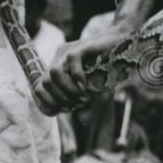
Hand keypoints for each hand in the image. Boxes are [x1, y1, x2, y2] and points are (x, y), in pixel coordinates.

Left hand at [47, 0, 162, 110]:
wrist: (123, 40)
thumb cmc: (109, 65)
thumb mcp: (97, 89)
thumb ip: (88, 103)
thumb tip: (82, 122)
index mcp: (58, 68)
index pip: (39, 88)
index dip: (47, 103)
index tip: (64, 110)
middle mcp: (59, 59)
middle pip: (44, 83)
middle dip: (60, 99)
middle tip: (79, 104)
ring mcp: (69, 51)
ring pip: (53, 74)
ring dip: (67, 90)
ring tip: (83, 97)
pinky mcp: (81, 46)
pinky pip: (71, 62)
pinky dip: (77, 78)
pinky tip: (86, 86)